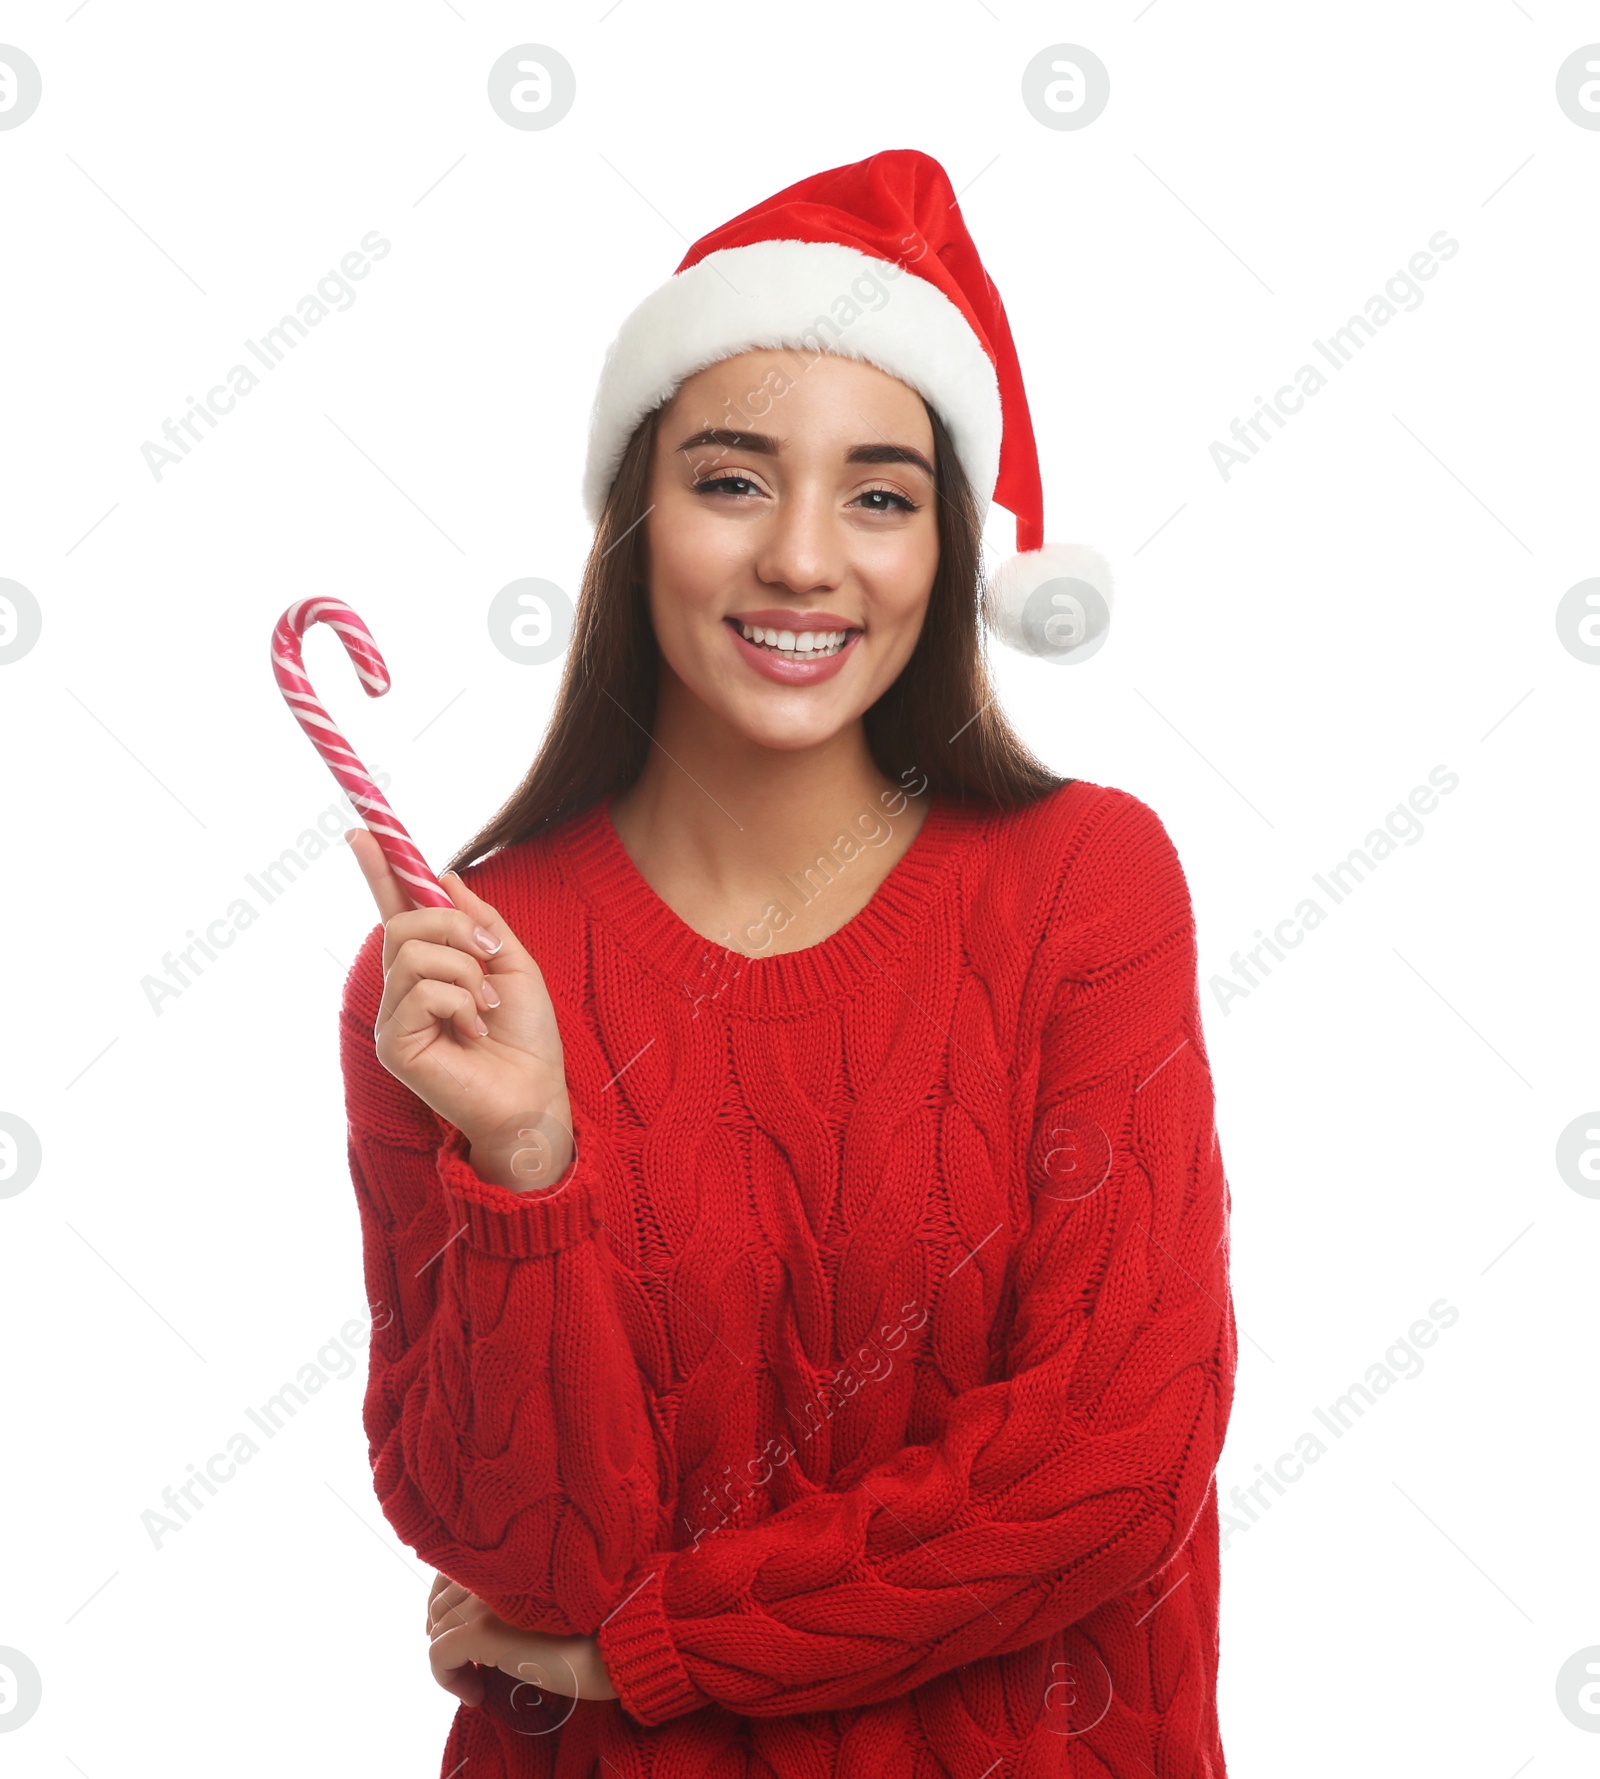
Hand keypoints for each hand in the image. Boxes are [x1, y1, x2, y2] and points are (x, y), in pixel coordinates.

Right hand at [348, 828, 574, 1190]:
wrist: (536, 1092)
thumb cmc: (527, 1037)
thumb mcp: (512, 962)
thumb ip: (479, 920)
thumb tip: (444, 877)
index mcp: (430, 965)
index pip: (394, 907)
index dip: (379, 868)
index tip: (363, 828)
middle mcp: (402, 987)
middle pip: (401, 923)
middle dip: (454, 928)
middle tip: (489, 955)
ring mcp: (393, 1016)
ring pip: (412, 953)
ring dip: (465, 970)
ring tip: (485, 1006)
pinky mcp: (392, 1043)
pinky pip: (421, 991)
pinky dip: (460, 1001)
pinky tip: (473, 1030)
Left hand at [425, 1571, 617, 1707]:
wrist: (616, 1640)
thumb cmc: (592, 1623)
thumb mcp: (546, 1598)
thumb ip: (511, 1592)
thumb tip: (474, 1619)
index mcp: (507, 1553)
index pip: (450, 1572)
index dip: (447, 1605)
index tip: (460, 1635)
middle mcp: (491, 1567)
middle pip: (438, 1602)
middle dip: (446, 1635)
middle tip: (468, 1663)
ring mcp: (484, 1596)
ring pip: (435, 1629)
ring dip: (451, 1660)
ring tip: (478, 1679)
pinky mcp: (482, 1630)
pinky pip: (437, 1656)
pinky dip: (448, 1680)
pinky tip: (477, 1694)